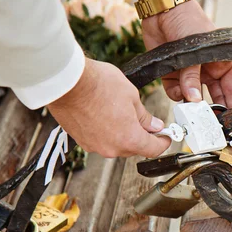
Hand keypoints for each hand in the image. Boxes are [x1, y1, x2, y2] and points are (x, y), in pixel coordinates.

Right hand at [48, 58, 170, 157]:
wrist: (66, 81)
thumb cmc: (98, 85)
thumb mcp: (131, 96)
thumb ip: (144, 116)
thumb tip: (154, 126)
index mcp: (129, 139)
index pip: (153, 149)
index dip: (163, 142)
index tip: (165, 137)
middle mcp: (112, 148)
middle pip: (134, 148)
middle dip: (142, 136)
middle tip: (145, 120)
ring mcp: (94, 146)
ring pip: (116, 145)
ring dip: (122, 133)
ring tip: (121, 112)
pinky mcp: (81, 141)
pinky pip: (100, 140)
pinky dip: (106, 132)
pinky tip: (105, 115)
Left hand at [122, 0, 231, 106]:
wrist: (163, 9)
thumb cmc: (189, 22)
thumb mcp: (196, 51)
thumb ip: (193, 77)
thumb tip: (194, 100)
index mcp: (223, 65)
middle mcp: (208, 72)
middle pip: (214, 98)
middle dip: (212, 111)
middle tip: (210, 124)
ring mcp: (190, 75)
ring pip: (194, 98)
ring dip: (191, 104)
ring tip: (191, 111)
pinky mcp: (172, 74)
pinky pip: (176, 92)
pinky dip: (175, 94)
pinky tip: (176, 91)